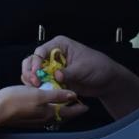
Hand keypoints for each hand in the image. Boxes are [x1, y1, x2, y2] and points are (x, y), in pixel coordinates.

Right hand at [0, 85, 86, 127]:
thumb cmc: (15, 100)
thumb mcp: (38, 94)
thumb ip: (57, 95)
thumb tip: (73, 95)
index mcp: (49, 113)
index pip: (69, 112)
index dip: (78, 108)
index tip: (86, 105)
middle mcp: (44, 119)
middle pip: (62, 116)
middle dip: (71, 110)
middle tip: (78, 104)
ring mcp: (35, 120)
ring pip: (53, 116)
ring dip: (60, 110)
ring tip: (64, 103)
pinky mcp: (27, 119)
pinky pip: (43, 115)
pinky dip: (50, 110)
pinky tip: (46, 105)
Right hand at [21, 35, 138, 120]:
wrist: (107, 81)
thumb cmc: (98, 67)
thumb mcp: (83, 68)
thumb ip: (69, 72)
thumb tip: (56, 76)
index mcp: (60, 45)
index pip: (41, 51)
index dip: (36, 62)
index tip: (37, 73)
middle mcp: (53, 55)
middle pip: (33, 61)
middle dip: (31, 72)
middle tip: (34, 83)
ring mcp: (52, 68)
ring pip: (34, 72)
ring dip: (32, 81)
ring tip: (35, 89)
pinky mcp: (54, 79)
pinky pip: (41, 83)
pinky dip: (38, 88)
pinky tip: (39, 93)